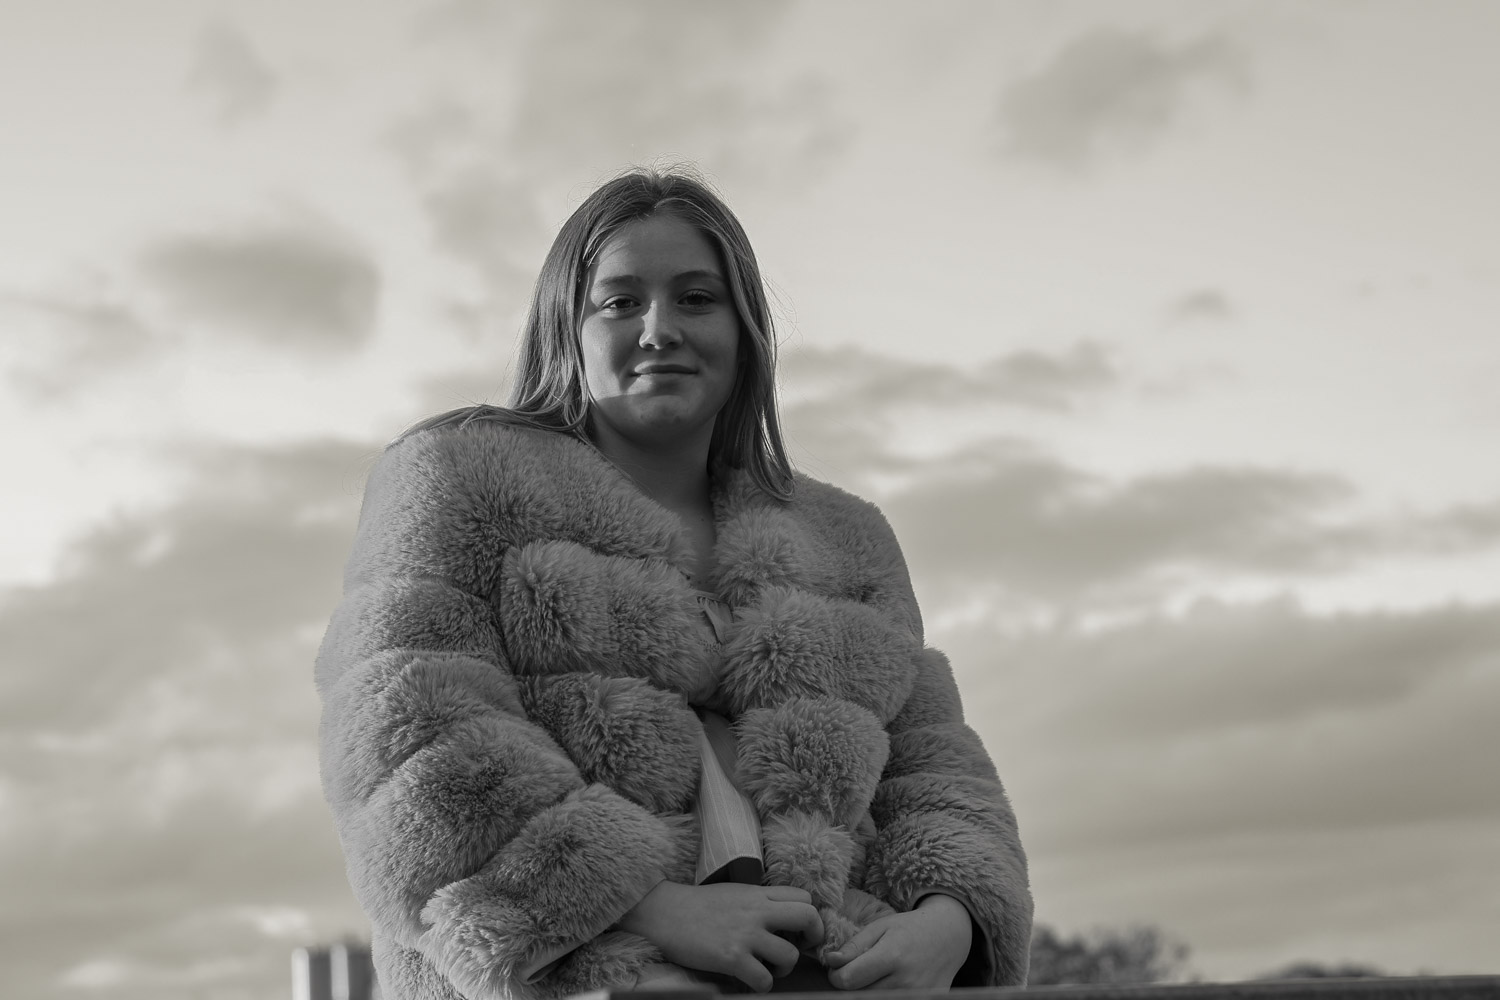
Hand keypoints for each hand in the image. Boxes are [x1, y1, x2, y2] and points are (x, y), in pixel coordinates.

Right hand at [618, 881, 823, 992]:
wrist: (664, 913)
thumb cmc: (698, 905)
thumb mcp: (735, 892)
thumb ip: (760, 901)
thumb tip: (783, 918)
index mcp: (759, 894)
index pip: (805, 898)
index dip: (810, 917)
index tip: (800, 931)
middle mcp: (757, 911)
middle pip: (809, 918)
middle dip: (813, 937)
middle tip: (799, 949)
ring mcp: (745, 935)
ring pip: (789, 956)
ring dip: (784, 969)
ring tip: (769, 968)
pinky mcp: (731, 958)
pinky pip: (764, 980)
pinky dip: (762, 985)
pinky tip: (751, 980)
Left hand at [825, 894, 971, 989]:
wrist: (949, 937)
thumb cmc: (910, 929)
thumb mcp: (880, 927)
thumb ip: (854, 946)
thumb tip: (830, 961)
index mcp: (892, 956)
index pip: (848, 980)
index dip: (836, 975)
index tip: (839, 967)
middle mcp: (905, 982)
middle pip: (859, 996)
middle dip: (851, 984)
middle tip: (858, 970)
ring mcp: (917, 996)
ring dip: (866, 992)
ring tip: (874, 976)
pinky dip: (884, 995)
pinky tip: (888, 984)